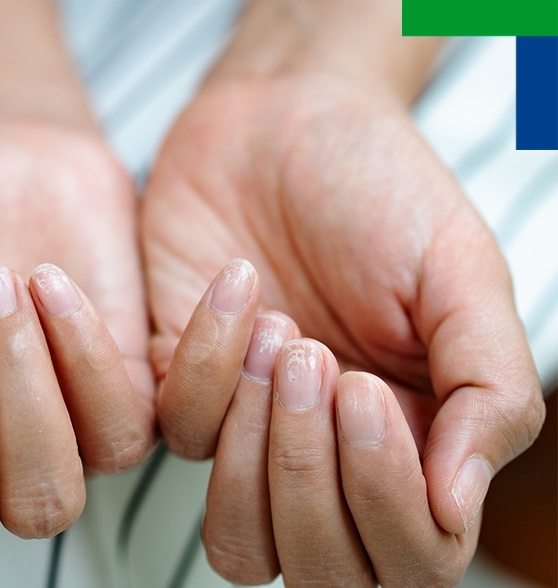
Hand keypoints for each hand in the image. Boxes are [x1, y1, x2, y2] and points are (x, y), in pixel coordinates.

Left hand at [143, 75, 544, 584]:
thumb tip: (460, 507)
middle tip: (320, 361)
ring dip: (256, 448)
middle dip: (312, 477)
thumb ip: (489, 389)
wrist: (283, 120)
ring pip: (237, 539)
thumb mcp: (462, 274)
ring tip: (281, 334)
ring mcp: (248, 433)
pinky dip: (204, 362)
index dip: (386, 502)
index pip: (410, 557)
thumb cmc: (381, 191)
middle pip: (317, 568)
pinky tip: (237, 286)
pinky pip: (175, 434)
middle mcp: (329, 459)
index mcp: (416, 445)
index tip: (365, 390)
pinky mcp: (174, 389)